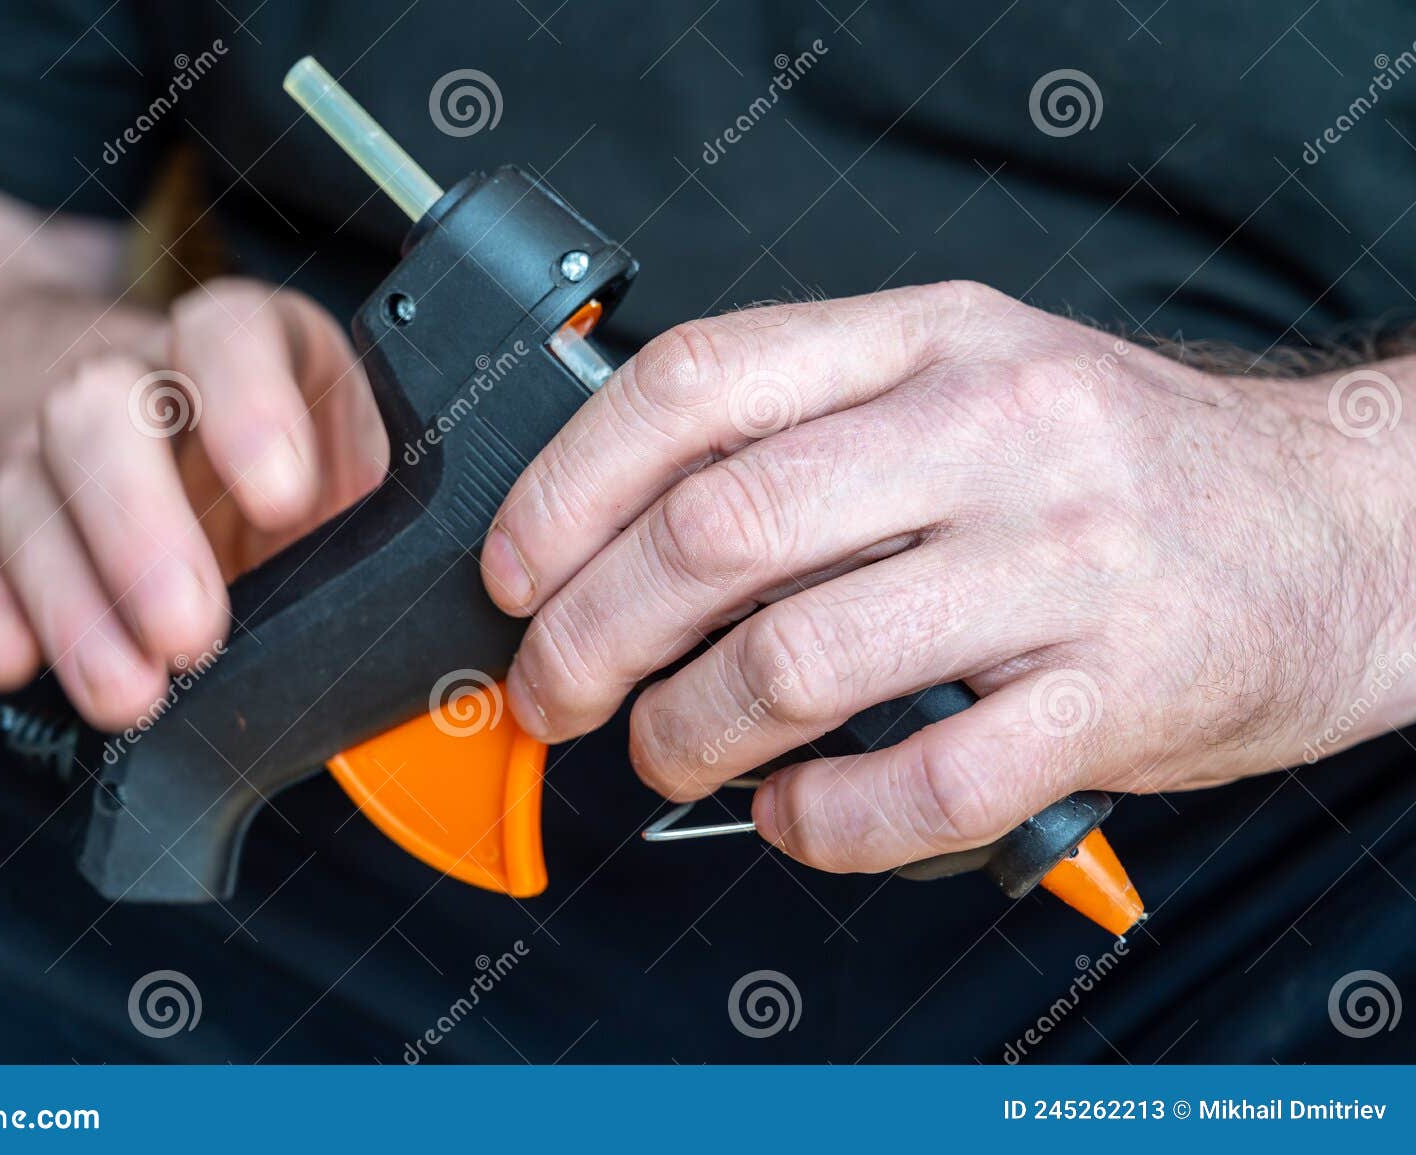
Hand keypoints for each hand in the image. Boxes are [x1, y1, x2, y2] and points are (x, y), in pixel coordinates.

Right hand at [0, 278, 387, 730]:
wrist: (177, 425)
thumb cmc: (293, 449)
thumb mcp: (356, 451)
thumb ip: (382, 500)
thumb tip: (423, 597)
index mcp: (243, 346)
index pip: (227, 332)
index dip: (249, 404)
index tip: (283, 494)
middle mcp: (138, 382)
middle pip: (101, 414)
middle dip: (141, 530)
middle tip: (190, 630)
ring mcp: (59, 448)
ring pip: (33, 495)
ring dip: (75, 603)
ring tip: (129, 691)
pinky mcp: (8, 519)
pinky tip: (11, 659)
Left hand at [479, 281, 1415, 872]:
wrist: (1336, 525)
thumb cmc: (1123, 465)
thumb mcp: (968, 377)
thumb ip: (814, 423)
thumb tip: (623, 519)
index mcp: (932, 340)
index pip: (697, 386)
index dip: (568, 487)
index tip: (518, 568)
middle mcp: (990, 434)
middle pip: (716, 533)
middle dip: (590, 634)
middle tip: (554, 691)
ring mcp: (1058, 565)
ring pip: (796, 663)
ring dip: (687, 735)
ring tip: (669, 754)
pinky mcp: (1116, 693)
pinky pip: (923, 783)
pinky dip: (824, 820)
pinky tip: (796, 813)